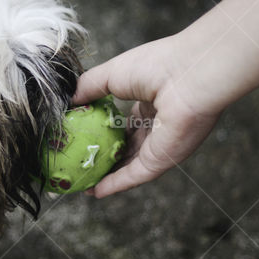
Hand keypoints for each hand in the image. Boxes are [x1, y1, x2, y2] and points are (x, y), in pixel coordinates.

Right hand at [71, 34, 222, 197]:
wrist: (189, 76)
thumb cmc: (155, 66)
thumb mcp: (110, 73)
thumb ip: (88, 87)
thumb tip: (69, 100)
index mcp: (148, 102)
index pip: (123, 123)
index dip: (103, 131)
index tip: (82, 138)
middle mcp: (156, 126)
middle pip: (126, 147)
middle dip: (105, 157)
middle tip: (80, 164)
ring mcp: (160, 144)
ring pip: (129, 166)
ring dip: (107, 176)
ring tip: (83, 182)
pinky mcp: (162, 159)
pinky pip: (134, 175)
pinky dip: (116, 184)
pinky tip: (97, 191)